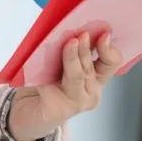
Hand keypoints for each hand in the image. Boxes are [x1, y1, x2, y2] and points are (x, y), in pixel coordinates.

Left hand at [6, 31, 122, 140]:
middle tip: (82, 34)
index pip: (111, 62)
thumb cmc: (47, 83)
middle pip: (92, 67)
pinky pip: (54, 87)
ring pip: (77, 75)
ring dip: (73, 57)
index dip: (110, 49)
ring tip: (70, 42)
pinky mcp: (60, 109)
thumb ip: (71, 48)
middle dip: (87, 49)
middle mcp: (92, 91)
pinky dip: (49, 72)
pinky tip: (45, 62)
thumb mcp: (62, 62)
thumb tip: (70, 28)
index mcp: (97, 77)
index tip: (105, 34)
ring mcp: (78, 102)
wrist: (30, 111)